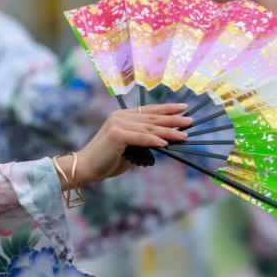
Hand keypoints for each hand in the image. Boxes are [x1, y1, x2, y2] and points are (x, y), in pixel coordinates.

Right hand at [54, 105, 192, 187]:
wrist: (86, 168)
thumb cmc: (108, 160)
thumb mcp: (130, 148)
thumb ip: (143, 141)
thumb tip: (164, 141)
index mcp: (123, 116)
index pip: (149, 110)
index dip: (167, 109)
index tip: (183, 108)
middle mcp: (120, 116)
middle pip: (152, 118)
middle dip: (173, 120)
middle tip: (190, 121)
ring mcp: (117, 124)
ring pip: (149, 128)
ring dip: (168, 132)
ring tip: (183, 135)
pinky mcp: (116, 135)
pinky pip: (140, 138)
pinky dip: (153, 140)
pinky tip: (165, 143)